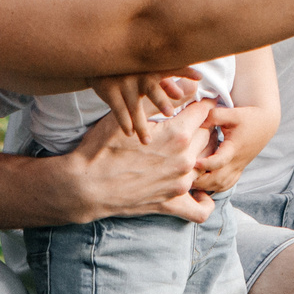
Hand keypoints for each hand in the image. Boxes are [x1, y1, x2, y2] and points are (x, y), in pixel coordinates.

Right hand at [60, 106, 211, 222]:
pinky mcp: (172, 203)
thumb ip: (163, 99)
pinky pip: (200, 209)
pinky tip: (199, 192)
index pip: (205, 111)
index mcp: (178, 135)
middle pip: (207, 135)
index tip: (194, 103)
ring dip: (199, 155)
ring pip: (205, 163)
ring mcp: (181, 184)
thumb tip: (193, 84)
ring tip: (184, 148)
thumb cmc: (103, 147)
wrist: (86, 185)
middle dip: (199, 126)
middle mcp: (185, 160)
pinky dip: (204, 201)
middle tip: (184, 123)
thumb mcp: (130, 115)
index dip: (200, 104)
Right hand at [88, 70, 202, 143]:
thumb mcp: (146, 72)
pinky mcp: (108, 89)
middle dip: (160, 99)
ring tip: (147, 140)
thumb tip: (184, 92)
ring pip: (134, 105)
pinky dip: (124, 121)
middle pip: (151, 87)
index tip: (199, 77)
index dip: (185, 70)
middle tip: (169, 112)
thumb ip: (165, 83)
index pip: (172, 67)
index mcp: (152, 67)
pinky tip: (129, 133)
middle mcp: (139, 73)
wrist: (97, 57)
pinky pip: (117, 108)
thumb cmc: (130, 68)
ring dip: (141, 123)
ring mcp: (123, 82)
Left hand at [193, 102, 276, 194]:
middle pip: (218, 180)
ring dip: (205, 186)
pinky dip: (214, 187)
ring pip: (221, 185)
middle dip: (200, 181)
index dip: (205, 164)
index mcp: (234, 148)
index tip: (193, 161)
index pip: (219, 162)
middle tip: (183, 175)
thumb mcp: (231, 112)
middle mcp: (236, 161)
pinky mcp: (238, 170)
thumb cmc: (246, 116)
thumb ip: (213, 116)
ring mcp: (237, 168)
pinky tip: (202, 183)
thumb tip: (196, 122)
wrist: (264, 123)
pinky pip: (226, 185)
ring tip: (190, 180)